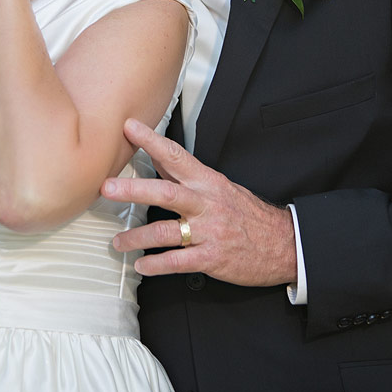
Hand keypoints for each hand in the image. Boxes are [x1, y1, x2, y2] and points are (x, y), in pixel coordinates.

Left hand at [102, 119, 297, 286]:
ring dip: (137, 237)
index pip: (176, 156)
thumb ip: (187, 176)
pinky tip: (142, 265)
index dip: (151, 140)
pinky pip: (178, 261)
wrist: (284, 244)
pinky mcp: (212, 258)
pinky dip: (156, 264)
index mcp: (208, 182)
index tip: (128, 127)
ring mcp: (209, 231)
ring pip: (166, 231)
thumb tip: (156, 158)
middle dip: (134, 189)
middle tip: (107, 187)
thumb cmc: (248, 214)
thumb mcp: (221, 187)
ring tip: (118, 242)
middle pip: (166, 191)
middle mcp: (206, 204)